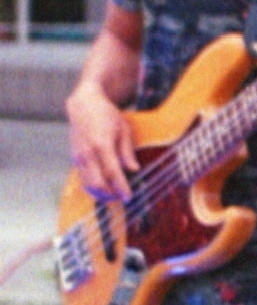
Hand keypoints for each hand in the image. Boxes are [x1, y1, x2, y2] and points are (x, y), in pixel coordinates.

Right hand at [66, 86, 137, 200]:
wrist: (83, 105)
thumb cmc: (107, 116)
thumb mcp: (124, 130)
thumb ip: (127, 151)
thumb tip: (134, 169)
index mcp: (101, 145)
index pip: (112, 172)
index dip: (121, 187)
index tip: (129, 197)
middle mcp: (87, 152)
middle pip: (97, 182)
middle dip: (110, 194)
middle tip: (122, 199)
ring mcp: (78, 156)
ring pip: (87, 182)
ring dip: (101, 193)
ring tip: (114, 197)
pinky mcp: (74, 157)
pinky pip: (82, 177)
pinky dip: (92, 186)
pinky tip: (102, 190)